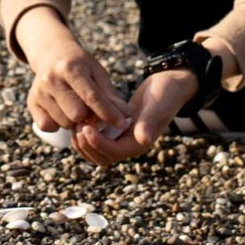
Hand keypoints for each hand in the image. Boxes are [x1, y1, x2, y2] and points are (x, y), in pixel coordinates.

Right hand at [16, 8, 127, 140]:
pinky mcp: (31, 102)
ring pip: (63, 122)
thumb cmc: (80, 65)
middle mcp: (52, 78)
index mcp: (71, 67)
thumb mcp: (97, 72)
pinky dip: (57, 125)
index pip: (92, 96)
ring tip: (77, 109)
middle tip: (93, 113)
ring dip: (74, 122)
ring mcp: (39, 91)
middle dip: (89, 118)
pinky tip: (62, 113)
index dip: (108, 112)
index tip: (121, 123)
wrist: (52, 54)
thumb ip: (110, 93)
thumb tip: (125, 115)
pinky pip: (47, 126)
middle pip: (77, 114)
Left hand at [72, 69, 195, 165]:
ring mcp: (122, 138)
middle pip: (101, 158)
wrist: (169, 86)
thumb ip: (149, 122)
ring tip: (76, 124)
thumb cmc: (165, 94)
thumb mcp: (157, 105)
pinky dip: (86, 134)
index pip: (113, 152)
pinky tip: (80, 119)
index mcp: (139, 143)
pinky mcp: (116, 130)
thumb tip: (143, 139)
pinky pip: (97, 139)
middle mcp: (130, 145)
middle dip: (87, 146)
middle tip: (77, 126)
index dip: (97, 143)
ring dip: (84, 142)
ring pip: (96, 152)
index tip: (85, 128)